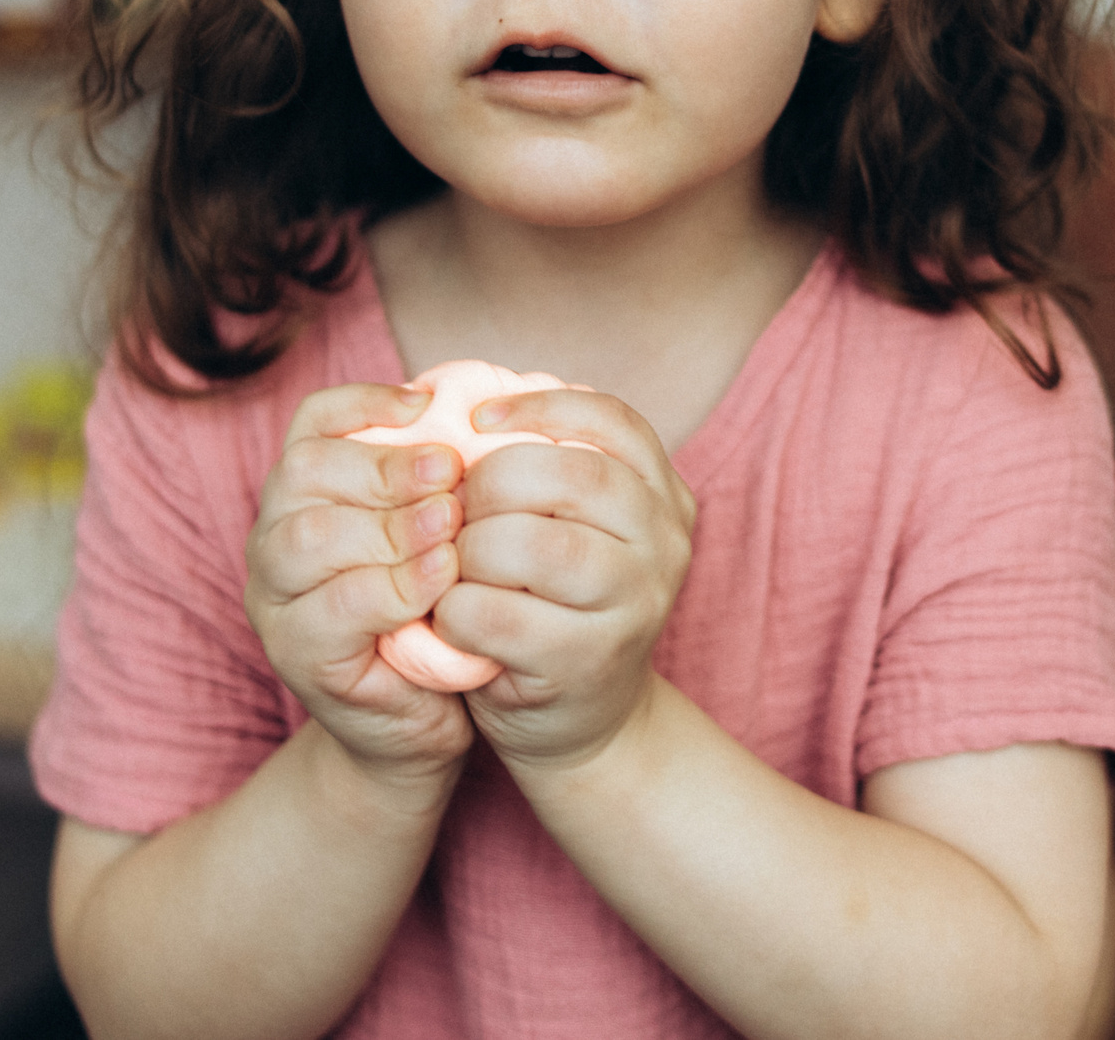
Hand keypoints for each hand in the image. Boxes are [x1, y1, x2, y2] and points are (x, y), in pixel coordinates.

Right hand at [246, 382, 477, 785]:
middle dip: (386, 467)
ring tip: (451, 524)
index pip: (312, 424)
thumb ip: (440, 482)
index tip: (427, 405)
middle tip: (453, 474)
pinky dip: (394, 585)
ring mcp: (274, 600)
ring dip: (390, 525)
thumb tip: (484, 410)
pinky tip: (442, 577)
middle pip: (304, 472)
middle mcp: (273, 538)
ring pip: (308, 537)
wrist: (421, 725)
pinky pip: (335, 606)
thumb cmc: (438, 615)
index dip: (364, 402)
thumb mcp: (439, 537)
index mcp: (305, 496)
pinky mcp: (295, 655)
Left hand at [434, 387, 696, 773]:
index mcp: (664, 494)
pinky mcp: (586, 661)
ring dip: (467, 550)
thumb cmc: (553, 605)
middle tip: (453, 513)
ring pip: (529, 543)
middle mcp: (664, 543)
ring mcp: (634, 604)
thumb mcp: (566, 525)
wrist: (585, 725)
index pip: (610, 418)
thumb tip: (456, 389)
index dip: (537, 406)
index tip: (475, 419)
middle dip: (487, 484)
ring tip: (452, 569)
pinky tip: (450, 618)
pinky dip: (454, 609)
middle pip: (565, 474)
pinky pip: (496, 612)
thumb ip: (541, 464)